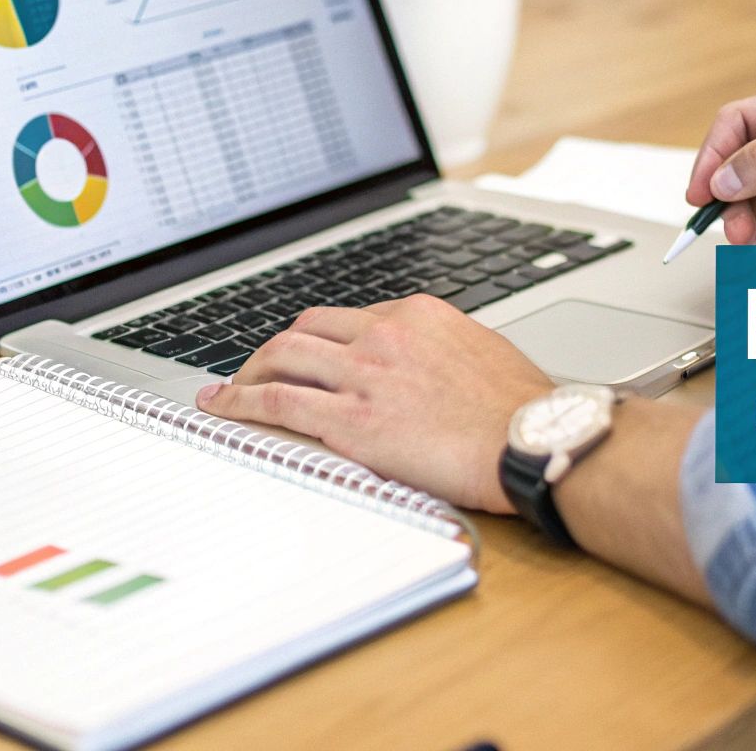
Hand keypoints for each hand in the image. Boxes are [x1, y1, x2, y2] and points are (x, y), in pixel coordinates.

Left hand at [195, 295, 553, 512]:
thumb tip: (422, 367)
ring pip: (282, 357)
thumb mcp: (481, 354)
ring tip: (229, 391)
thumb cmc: (521, 411)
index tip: (306, 357)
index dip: (318, 340)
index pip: (348, 318)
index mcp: (417, 314)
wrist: (532, 441)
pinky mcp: (351, 420)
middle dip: (274, 350)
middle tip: (258, 371)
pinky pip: (277, 402)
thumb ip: (440, 351)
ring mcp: (364, 374)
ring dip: (247, 373)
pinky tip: (223, 409)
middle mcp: (384, 334)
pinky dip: (241, 402)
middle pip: (306, 329)